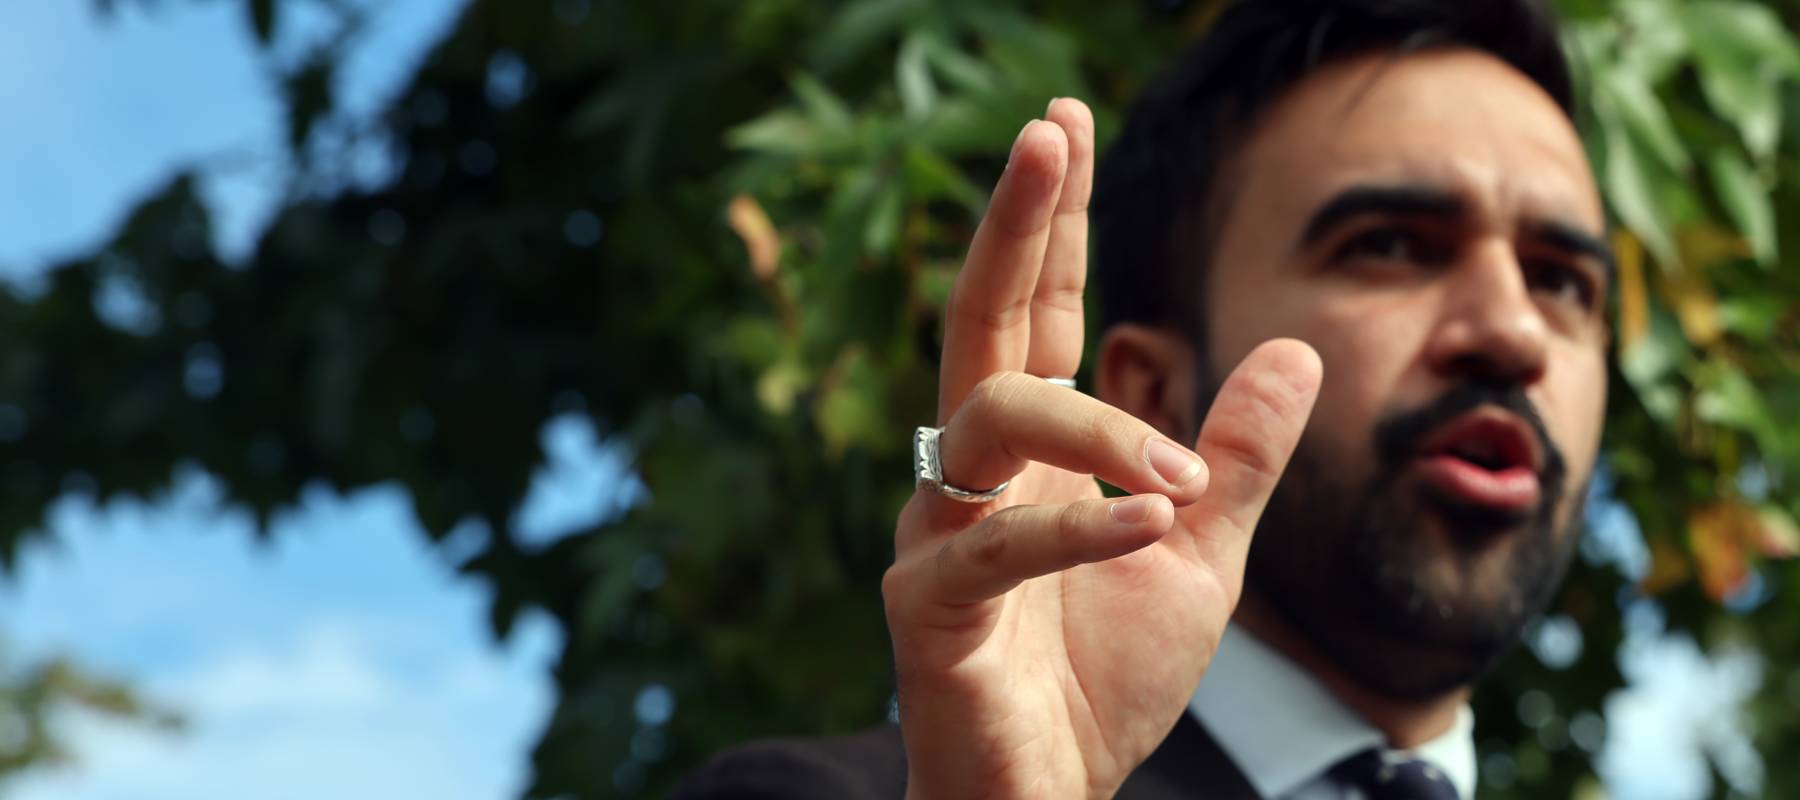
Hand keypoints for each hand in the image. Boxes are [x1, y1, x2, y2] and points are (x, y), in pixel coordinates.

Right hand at [882, 98, 1322, 798]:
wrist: (1049, 796)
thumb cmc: (1105, 680)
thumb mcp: (1200, 555)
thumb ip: (1238, 458)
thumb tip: (1293, 346)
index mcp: (1034, 456)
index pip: (1041, 315)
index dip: (1054, 223)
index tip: (1065, 124)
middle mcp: (971, 476)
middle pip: (983, 323)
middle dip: (1017, 225)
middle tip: (1047, 132)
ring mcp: (938, 536)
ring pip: (993, 424)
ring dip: (1099, 429)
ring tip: (1181, 477)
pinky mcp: (927, 613)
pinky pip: (994, 547)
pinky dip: (1077, 528)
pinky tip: (1154, 517)